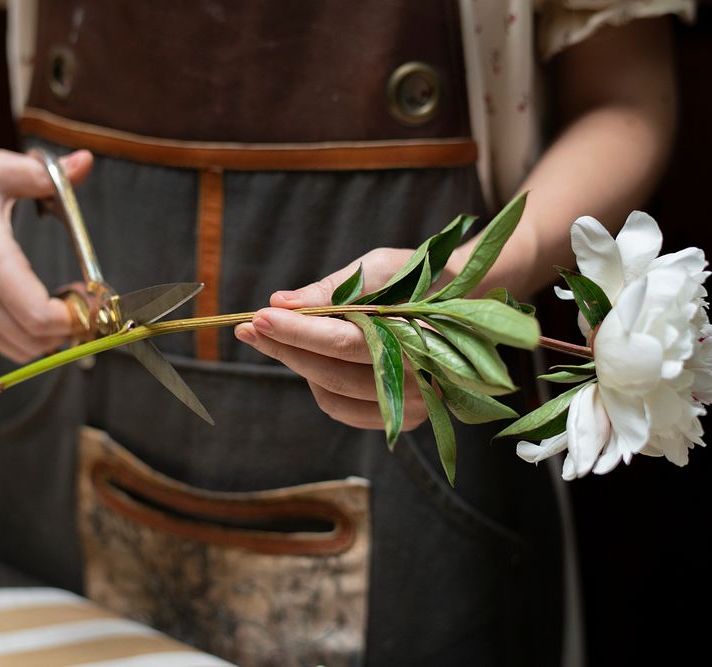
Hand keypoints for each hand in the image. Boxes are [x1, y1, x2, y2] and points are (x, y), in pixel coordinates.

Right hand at [0, 141, 93, 361]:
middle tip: (84, 305)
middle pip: (33, 341)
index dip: (74, 318)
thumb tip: (86, 161)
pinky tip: (34, 308)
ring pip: (16, 349)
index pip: (38, 317)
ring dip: (47, 337)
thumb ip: (50, 174)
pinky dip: (24, 336)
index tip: (91, 300)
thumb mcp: (3, 170)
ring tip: (61, 306)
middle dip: (68, 330)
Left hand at [235, 248, 430, 430]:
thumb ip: (333, 289)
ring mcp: (414, 405)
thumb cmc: (417, 278)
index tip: (259, 315)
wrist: (462, 304)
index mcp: (420, 335)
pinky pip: (341, 408)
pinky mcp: (401, 419)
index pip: (345, 341)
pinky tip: (311, 357)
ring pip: (332, 395)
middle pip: (334, 374)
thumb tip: (282, 302)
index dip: (298, 331)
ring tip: (282, 336)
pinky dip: (317, 383)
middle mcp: (421, 379)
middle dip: (285, 348)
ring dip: (298, 365)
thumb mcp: (379, 268)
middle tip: (248, 327)